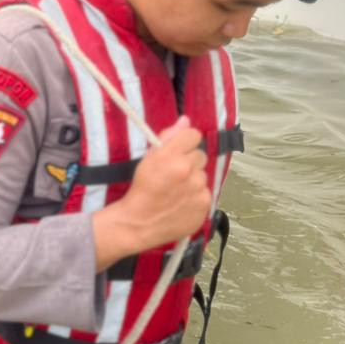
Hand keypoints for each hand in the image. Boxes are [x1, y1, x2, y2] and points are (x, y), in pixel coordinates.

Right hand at [93, 118, 209, 268]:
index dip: (185, 142)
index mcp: (172, 156)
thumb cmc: (141, 189)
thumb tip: (185, 121)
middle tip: (173, 173)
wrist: (139, 223)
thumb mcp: (148, 158)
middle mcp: (189, 171)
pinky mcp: (204, 206)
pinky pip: (205, 193)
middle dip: (189, 161)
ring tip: (176, 190)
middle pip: (200, 155)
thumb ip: (168, 136)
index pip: (193, 135)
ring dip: (193, 180)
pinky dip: (196, 196)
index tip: (177, 151)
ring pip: (202, 175)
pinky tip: (181, 202)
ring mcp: (198, 190)